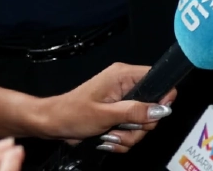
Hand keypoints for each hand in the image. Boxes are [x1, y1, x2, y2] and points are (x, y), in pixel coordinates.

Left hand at [30, 63, 175, 151]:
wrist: (50, 124)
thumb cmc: (71, 114)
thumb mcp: (105, 114)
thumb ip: (135, 111)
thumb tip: (162, 109)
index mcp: (123, 75)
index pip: (157, 79)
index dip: (160, 98)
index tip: (149, 115)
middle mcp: (126, 85)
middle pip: (152, 107)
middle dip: (138, 125)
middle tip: (120, 129)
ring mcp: (122, 100)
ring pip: (143, 122)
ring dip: (128, 134)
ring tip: (109, 135)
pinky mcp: (118, 113)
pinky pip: (132, 129)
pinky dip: (122, 138)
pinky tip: (108, 138)